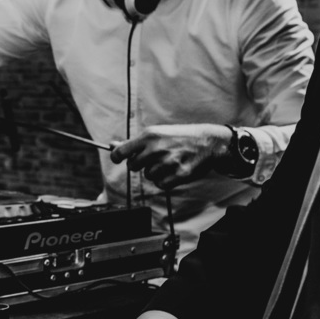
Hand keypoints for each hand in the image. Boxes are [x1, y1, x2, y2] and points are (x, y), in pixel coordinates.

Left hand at [110, 124, 231, 188]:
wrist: (207, 142)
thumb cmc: (178, 137)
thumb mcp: (156, 133)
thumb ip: (134, 142)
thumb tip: (112, 146)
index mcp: (148, 136)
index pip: (120, 152)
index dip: (117, 157)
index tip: (119, 159)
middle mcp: (155, 149)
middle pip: (133, 166)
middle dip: (140, 164)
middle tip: (153, 158)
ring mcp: (167, 163)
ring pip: (148, 176)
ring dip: (155, 172)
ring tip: (167, 162)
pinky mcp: (178, 174)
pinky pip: (160, 184)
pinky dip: (165, 180)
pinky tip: (173, 171)